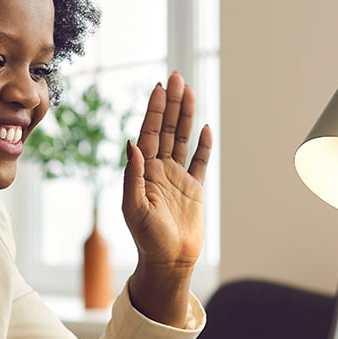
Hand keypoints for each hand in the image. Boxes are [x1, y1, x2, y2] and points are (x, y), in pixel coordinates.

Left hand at [121, 71, 213, 327]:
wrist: (168, 262)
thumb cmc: (147, 239)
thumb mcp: (134, 208)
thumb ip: (132, 176)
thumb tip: (131, 144)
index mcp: (143, 171)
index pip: (149, 133)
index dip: (154, 110)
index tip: (159, 87)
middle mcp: (159, 170)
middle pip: (167, 129)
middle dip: (171, 103)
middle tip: (176, 77)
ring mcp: (177, 177)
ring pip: (183, 139)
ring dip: (186, 115)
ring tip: (189, 91)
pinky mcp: (193, 189)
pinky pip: (200, 162)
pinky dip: (204, 145)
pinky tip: (206, 127)